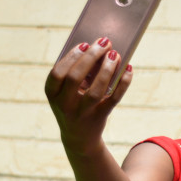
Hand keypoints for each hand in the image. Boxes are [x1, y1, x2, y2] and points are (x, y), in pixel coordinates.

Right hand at [44, 37, 131, 153]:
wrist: (79, 138)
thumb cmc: (73, 105)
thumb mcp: (67, 92)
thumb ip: (77, 73)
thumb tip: (99, 49)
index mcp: (53, 95)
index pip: (57, 74)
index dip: (71, 58)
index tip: (84, 44)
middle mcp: (65, 105)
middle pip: (75, 78)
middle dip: (90, 57)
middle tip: (104, 42)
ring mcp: (82, 112)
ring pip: (95, 90)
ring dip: (106, 70)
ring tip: (115, 54)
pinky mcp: (100, 117)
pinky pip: (113, 99)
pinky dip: (123, 83)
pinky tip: (128, 69)